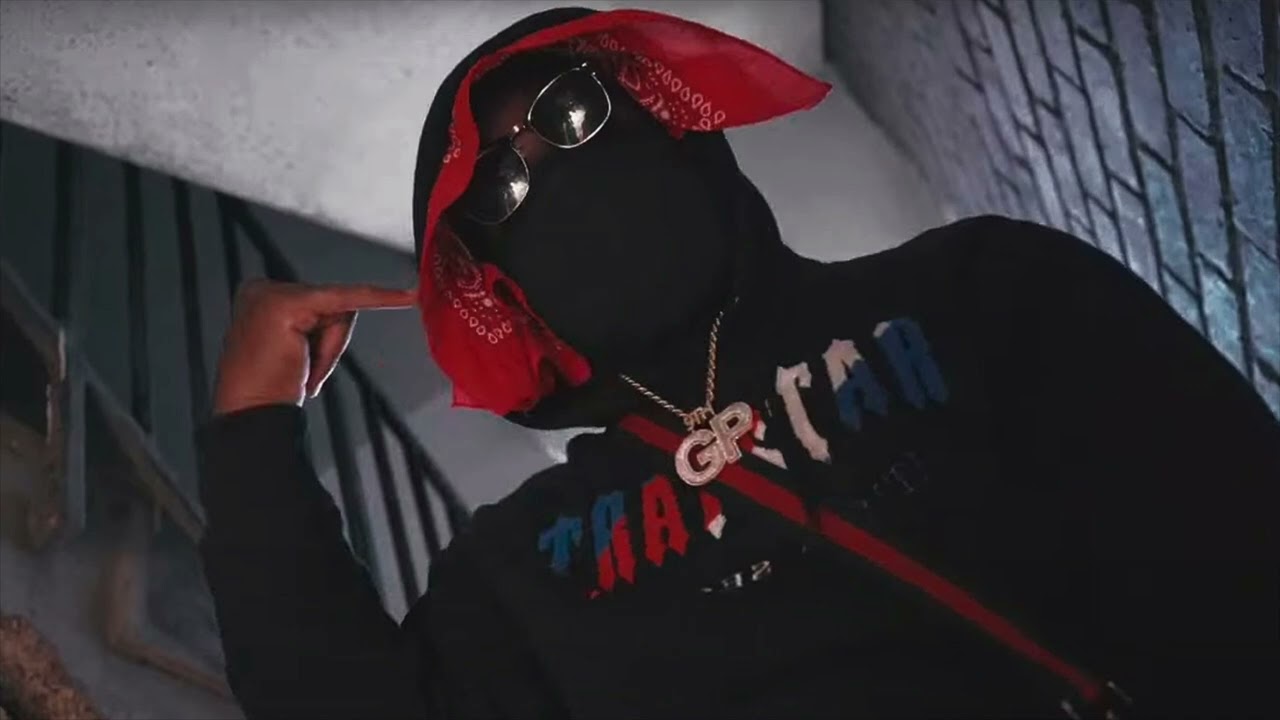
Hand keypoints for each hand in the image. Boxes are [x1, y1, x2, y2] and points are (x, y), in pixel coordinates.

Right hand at [212, 280, 416, 415]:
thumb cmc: (271, 387)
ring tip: (303, 371)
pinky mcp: (289, 304)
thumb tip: (347, 309)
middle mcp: (262, 288)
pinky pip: (347, 299)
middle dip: (330, 342)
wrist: (251, 413)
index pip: (318, 302)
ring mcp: (271, 293)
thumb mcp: (297, 346)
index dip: (333, 328)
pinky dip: (380, 297)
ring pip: (339, 309)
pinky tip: (406, 296)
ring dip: (329, 348)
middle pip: (330, 303)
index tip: (395, 301)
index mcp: (260, 296)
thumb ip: (316, 323)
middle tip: (306, 373)